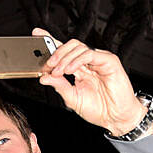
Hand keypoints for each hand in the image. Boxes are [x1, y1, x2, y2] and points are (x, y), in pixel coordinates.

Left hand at [33, 28, 147, 135]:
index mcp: (78, 68)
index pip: (63, 51)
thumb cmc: (98, 109)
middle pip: (69, 46)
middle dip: (55, 53)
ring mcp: (98, 60)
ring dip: (64, 58)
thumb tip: (43, 77)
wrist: (115, 118)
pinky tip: (70, 69)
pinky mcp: (108, 60)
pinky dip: (77, 60)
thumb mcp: (72, 98)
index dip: (50, 40)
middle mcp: (87, 62)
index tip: (37, 34)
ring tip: (59, 71)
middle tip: (47, 65)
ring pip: (78, 47)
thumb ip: (59, 85)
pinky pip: (90, 54)